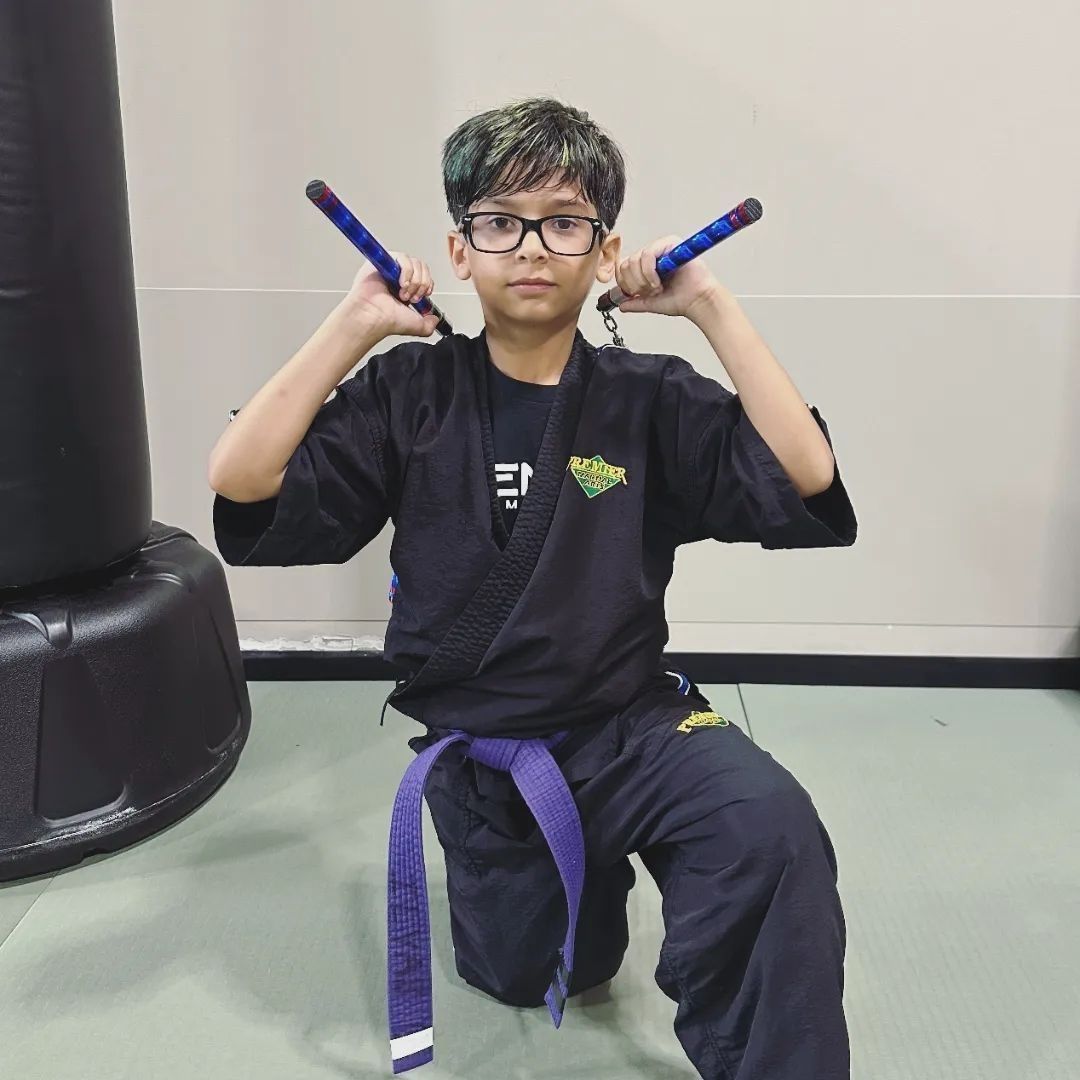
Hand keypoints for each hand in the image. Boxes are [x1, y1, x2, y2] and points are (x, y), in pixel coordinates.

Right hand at [342, 253, 439, 338]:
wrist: (374, 316)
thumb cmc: (387, 320)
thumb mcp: (417, 326)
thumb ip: (429, 324)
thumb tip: (435, 319)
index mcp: (405, 288)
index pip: (424, 275)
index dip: (427, 284)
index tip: (423, 296)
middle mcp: (398, 278)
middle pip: (422, 267)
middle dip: (422, 284)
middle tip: (412, 297)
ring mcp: (390, 269)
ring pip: (414, 262)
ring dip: (414, 280)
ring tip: (403, 293)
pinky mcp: (383, 261)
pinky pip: (403, 258)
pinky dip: (407, 272)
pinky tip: (400, 284)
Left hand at [613, 235, 728, 321]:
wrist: (698, 300)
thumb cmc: (681, 299)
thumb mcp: (652, 303)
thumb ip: (636, 302)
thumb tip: (621, 305)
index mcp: (647, 266)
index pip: (623, 267)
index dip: (625, 283)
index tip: (637, 294)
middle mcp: (653, 255)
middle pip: (626, 263)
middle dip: (634, 283)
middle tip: (649, 291)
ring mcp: (661, 248)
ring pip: (634, 259)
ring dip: (642, 279)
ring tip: (656, 287)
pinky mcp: (669, 243)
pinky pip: (647, 254)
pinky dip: (649, 272)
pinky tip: (658, 281)